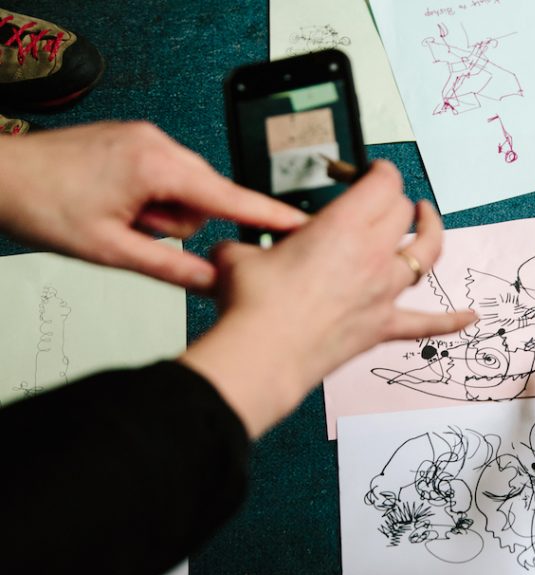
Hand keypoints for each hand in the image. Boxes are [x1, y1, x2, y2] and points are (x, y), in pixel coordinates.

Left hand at [0, 121, 305, 289]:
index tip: (302, 226)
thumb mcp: (111, 250)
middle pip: (205, 197)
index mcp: (157, 166)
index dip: (268, 216)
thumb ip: (172, 269)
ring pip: (184, 191)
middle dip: (179, 223)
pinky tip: (116, 204)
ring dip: (160, 214)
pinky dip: (150, 199)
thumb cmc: (41, 202)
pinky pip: (164, 178)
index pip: (229, 198)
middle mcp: (156, 144)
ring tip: (119, 219)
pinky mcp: (134, 141)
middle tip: (137, 233)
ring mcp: (145, 139)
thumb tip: (212, 284)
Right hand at [180, 161, 476, 436]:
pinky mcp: (382, 327)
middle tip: (381, 200)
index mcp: (343, 225)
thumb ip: (252, 244)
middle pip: (403, 213)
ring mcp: (383, 292)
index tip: (370, 171)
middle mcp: (372, 254)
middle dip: (395, 201)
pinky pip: (427, 324)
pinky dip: (451, 321)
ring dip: (431, 235)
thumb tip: (239, 250)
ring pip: (427, 255)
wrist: (264, 355)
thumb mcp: (241, 253)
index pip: (382, 183)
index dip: (379, 171)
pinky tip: (470, 318)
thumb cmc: (255, 305)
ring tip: (427, 222)